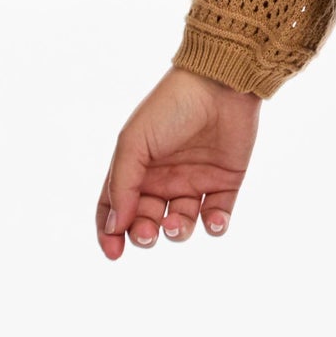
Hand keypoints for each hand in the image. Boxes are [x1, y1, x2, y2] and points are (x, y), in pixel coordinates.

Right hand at [96, 66, 260, 259]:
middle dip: (143, 235)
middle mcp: (164, 178)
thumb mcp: (134, 142)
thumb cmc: (172, 106)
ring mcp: (195, 181)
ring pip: (181, 224)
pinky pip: (217, 216)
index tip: (114, 252)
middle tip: (149, 233)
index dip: (110, 233)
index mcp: (138, 167)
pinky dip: (215, 227)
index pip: (115, 208)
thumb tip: (114, 228)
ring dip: (177, 232)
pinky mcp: (225, 181)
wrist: (221, 83)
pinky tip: (212, 221)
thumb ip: (121, 185)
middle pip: (146, 221)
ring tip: (177, 221)